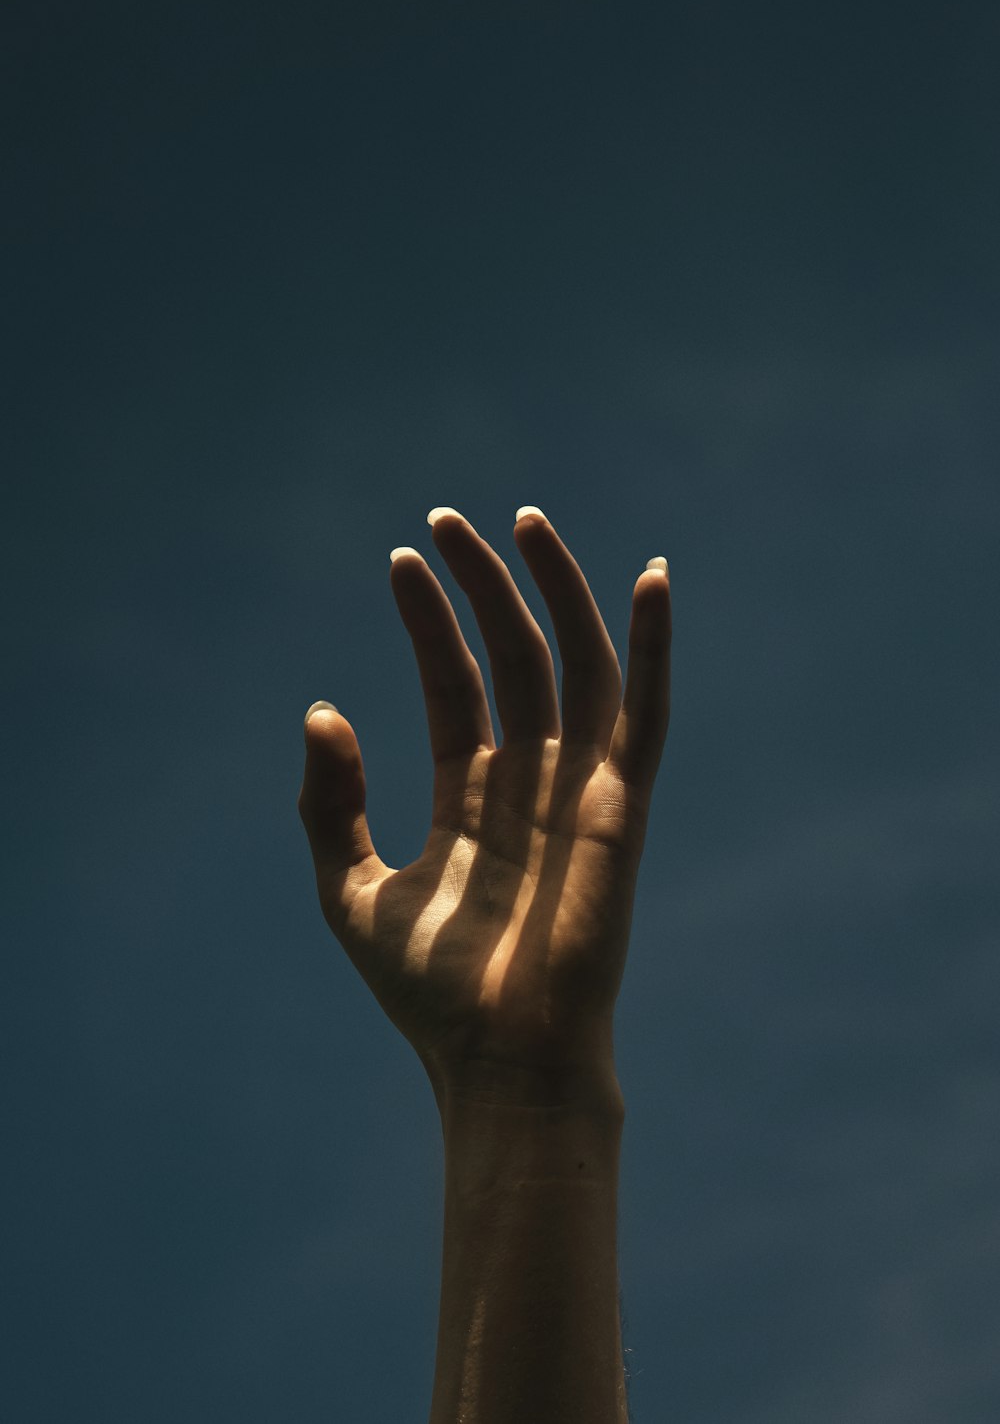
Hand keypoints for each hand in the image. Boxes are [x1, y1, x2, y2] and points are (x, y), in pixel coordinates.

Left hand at [297, 507, 670, 1101]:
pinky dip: (657, 647)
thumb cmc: (431, 995)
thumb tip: (323, 708)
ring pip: (576, 664)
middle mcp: (531, 781)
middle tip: (446, 519)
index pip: (456, 684)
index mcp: (472, 798)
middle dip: (483, 586)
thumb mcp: (351, 891)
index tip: (401, 560)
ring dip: (555, 591)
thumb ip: (331, 802)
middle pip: (513, 657)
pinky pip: (648, 711)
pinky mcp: (625, 804)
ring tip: (519, 520)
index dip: (430, 621)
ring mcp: (581, 787)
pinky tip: (653, 579)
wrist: (502, 1061)